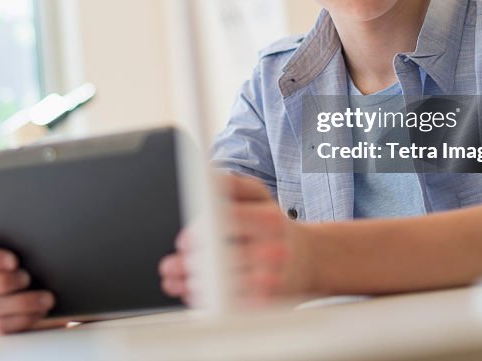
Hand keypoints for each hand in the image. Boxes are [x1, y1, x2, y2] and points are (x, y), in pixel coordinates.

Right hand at [0, 244, 55, 334]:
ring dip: (21, 302)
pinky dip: (23, 318)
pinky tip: (40, 310)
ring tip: (46, 298)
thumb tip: (34, 242)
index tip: (14, 261)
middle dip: (3, 281)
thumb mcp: (24, 251)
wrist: (41, 287)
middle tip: (27, 278)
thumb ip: (20, 245)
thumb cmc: (31, 263)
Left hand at [158, 174, 316, 304]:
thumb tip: (204, 174)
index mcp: (268, 219)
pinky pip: (229, 306)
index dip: (198, 234)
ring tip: (179, 277)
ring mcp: (271, 279)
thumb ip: (230, 182)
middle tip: (173, 263)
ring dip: (191, 284)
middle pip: (219, 260)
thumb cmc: (274, 225)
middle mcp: (272, 250)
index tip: (183, 243)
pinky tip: (196, 292)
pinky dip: (206, 301)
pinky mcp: (267, 303)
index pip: (225, 224)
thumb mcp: (258, 195)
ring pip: (220, 287)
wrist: (308, 258)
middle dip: (188, 263)